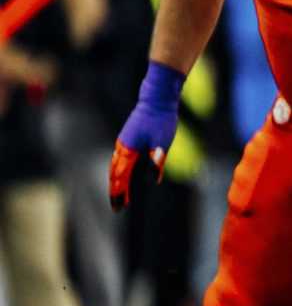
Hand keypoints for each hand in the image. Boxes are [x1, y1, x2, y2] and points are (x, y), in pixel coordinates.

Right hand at [108, 60, 184, 211]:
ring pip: (115, 165)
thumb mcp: (162, 141)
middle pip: (115, 173)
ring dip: (116, 180)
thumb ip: (157, 159)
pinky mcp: (128, 137)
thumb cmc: (161, 119)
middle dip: (116, 190)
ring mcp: (123, 141)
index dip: (119, 192)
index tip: (119, 206)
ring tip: (119, 193)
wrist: (157, 98)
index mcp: (129, 150)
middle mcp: (122, 146)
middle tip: (117, 206)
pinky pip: (119, 157)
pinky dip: (119, 169)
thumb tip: (154, 178)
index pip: (121, 176)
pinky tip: (124, 173)